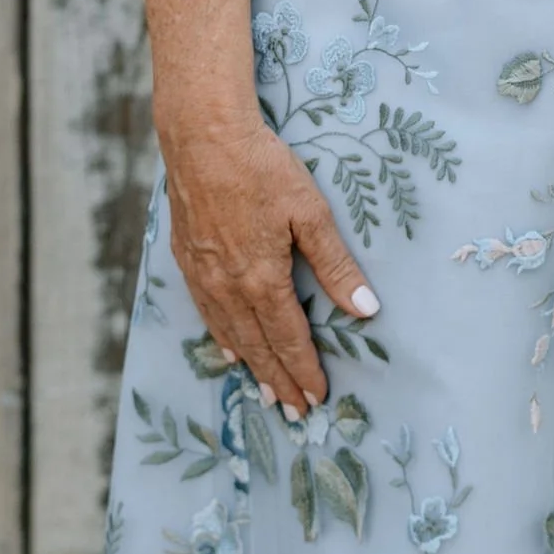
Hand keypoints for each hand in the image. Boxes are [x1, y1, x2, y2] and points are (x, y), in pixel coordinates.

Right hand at [163, 115, 376, 414]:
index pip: (288, 338)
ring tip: (265, 394)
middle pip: (258, 346)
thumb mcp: (310, 213)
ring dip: (251, 367)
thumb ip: (336, 265)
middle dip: (278, 381)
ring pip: (230, 335)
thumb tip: (366, 309)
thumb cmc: (263, 168)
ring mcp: (203, 277)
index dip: (304, 370)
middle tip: (294, 413)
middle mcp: (229, 287)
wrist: (203, 140)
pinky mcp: (187, 262)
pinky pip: (207, 314)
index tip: (318, 397)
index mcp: (262, 279)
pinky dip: (222, 339)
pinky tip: (228, 350)